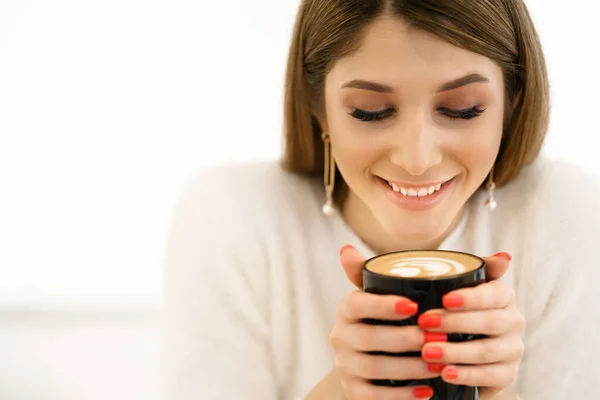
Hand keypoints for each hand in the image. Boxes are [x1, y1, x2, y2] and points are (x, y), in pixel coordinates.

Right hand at [329, 245, 438, 399]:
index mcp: (346, 309)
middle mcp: (340, 336)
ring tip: (439, 364)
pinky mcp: (353, 391)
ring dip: (409, 368)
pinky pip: (373, 396)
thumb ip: (378, 272)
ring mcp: (345, 365)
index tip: (413, 305)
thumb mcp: (381, 296)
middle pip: (369, 338)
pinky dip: (401, 396)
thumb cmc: (385, 320)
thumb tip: (348, 248)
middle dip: (405, 339)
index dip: (382, 305)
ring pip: (374, 368)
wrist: (371, 360)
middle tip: (438, 337)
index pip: (357, 303)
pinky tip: (426, 392)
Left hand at [419, 253, 524, 398]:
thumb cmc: (455, 309)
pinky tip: (445, 373)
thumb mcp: (457, 286)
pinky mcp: (507, 373)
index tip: (445, 299)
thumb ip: (475, 268)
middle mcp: (513, 321)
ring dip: (456, 351)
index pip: (495, 293)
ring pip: (488, 350)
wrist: (462, 351)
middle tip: (425, 323)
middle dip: (456, 323)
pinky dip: (466, 375)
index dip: (472, 297)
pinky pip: (490, 376)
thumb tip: (505, 256)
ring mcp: (512, 348)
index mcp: (503, 296)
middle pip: (491, 322)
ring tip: (427, 352)